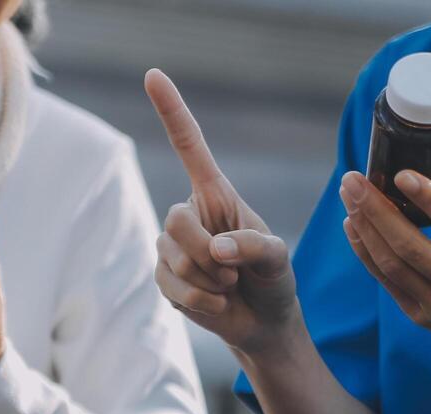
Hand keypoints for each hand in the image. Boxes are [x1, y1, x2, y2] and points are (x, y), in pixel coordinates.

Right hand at [144, 69, 300, 357]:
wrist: (263, 321)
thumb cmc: (273, 279)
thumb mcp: (277, 257)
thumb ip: (253, 246)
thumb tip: (217, 250)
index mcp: (215, 194)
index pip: (189, 146)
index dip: (172, 111)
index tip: (153, 75)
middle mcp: (189, 214)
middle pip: (176, 219)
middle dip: (205, 251)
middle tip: (232, 271)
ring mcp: (171, 247)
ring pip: (172, 255)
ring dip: (209, 279)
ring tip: (229, 285)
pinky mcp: (164, 279)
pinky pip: (172, 287)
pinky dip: (202, 300)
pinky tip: (217, 301)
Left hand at [340, 164, 430, 378]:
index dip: (426, 197)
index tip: (399, 174)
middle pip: (410, 246)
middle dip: (376, 210)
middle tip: (353, 180)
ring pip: (391, 265)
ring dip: (364, 228)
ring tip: (349, 197)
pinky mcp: (422, 318)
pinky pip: (386, 282)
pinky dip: (366, 252)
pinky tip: (354, 226)